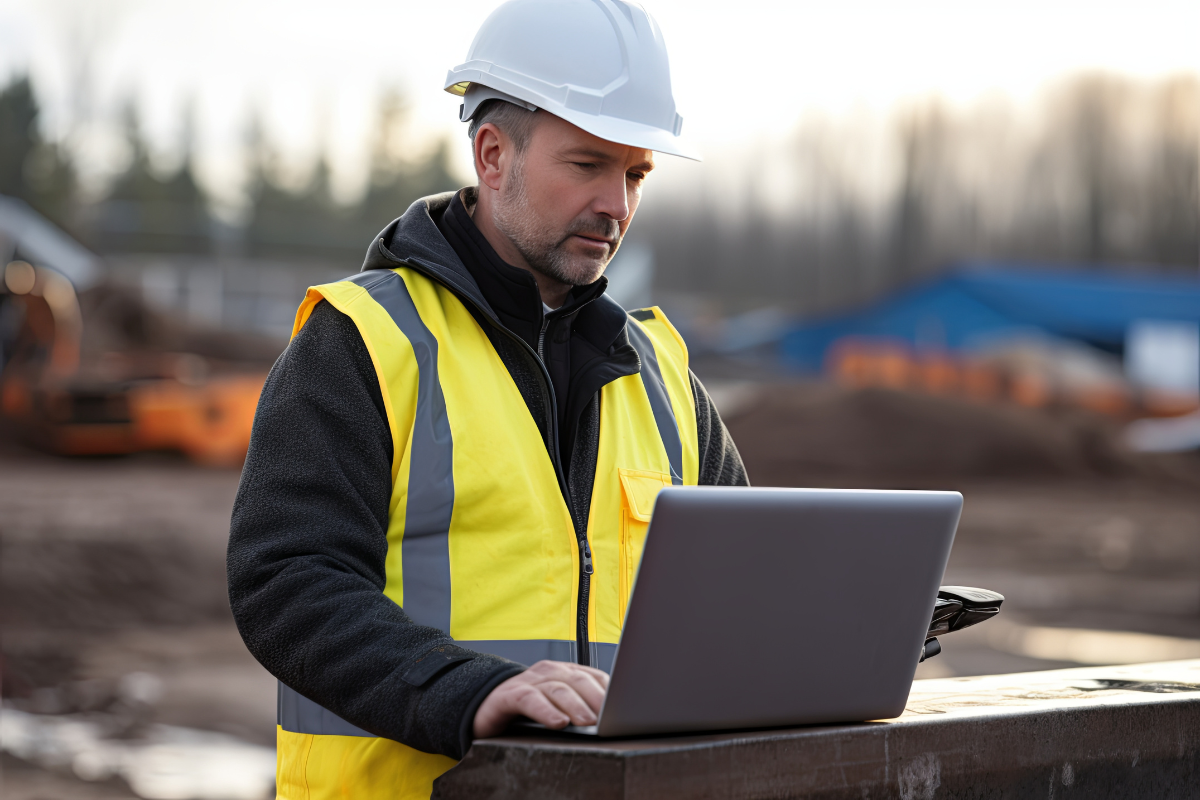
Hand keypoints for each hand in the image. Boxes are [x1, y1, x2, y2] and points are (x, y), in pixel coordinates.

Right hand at [472, 660, 609, 737]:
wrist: (486, 707)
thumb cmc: (528, 711)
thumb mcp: (558, 706)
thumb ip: (581, 707)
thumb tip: (611, 720)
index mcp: (565, 672)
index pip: (594, 677)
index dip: (610, 692)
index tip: (625, 708)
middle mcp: (549, 672)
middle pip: (579, 681)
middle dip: (597, 699)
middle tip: (610, 718)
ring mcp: (529, 681)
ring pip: (558, 689)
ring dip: (576, 705)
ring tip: (589, 723)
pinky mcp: (509, 695)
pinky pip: (530, 700)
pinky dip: (546, 711)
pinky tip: (558, 722)